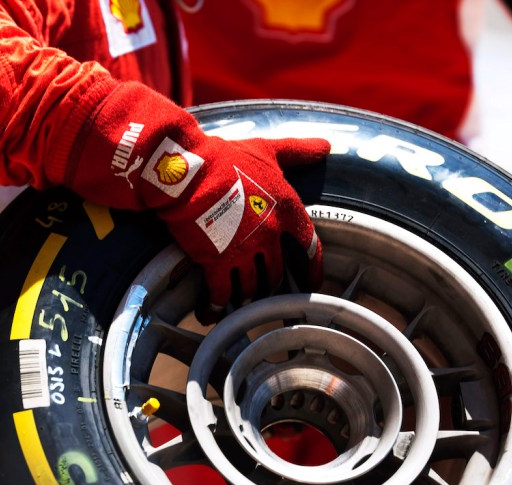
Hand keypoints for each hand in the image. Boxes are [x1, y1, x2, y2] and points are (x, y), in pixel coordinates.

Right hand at [52, 81, 330, 319]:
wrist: (185, 169)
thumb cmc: (225, 156)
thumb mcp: (266, 149)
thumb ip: (297, 150)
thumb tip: (326, 145)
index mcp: (287, 208)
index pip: (309, 246)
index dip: (312, 268)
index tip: (311, 283)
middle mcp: (271, 234)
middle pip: (276, 273)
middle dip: (269, 286)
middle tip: (261, 293)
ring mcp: (244, 250)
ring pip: (252, 288)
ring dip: (244, 298)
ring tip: (234, 302)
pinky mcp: (217, 262)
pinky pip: (221, 295)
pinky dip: (216, 307)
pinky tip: (209, 312)